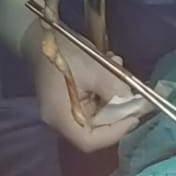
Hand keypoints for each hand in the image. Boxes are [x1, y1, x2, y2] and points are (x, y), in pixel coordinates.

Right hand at [23, 19, 142, 151]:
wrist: (41, 35)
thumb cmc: (65, 52)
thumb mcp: (92, 68)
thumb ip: (113, 87)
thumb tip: (131, 101)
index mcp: (61, 118)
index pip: (89, 141)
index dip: (114, 132)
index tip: (133, 117)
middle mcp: (60, 121)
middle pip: (95, 128)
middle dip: (116, 109)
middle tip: (132, 92)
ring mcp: (63, 111)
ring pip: (95, 113)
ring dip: (111, 94)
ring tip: (118, 67)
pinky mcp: (67, 100)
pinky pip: (89, 102)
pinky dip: (102, 88)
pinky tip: (109, 65)